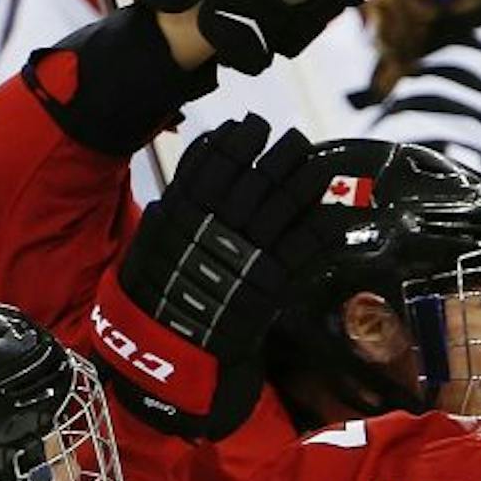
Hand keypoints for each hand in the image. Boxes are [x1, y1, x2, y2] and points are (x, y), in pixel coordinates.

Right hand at [89, 115, 325, 437]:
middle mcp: (216, 226)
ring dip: (306, 181)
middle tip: (296, 138)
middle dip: (280, 154)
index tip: (251, 125)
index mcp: (183, 213)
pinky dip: (321, 227)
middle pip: (256, 178)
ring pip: (283, 205)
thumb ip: (167, 216)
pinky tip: (334, 212)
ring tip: (319, 164)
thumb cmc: (154, 302)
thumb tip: (179, 191)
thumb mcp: (146, 250)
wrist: (169, 355)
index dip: (235, 142)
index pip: (212, 164)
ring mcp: (245, 251)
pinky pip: (302, 246)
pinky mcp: (270, 281)